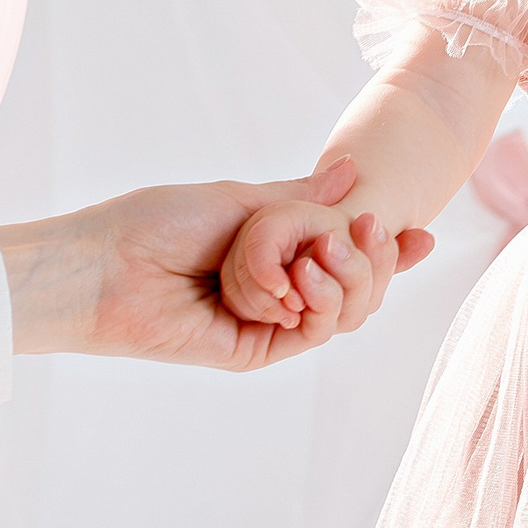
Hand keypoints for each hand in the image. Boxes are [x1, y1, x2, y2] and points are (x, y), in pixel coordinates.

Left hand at [0, 158, 433, 367]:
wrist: (104, 266)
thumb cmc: (154, 223)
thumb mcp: (241, 200)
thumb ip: (302, 199)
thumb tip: (352, 175)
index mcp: (273, 252)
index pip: (346, 256)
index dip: (388, 250)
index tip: (423, 232)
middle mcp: (276, 290)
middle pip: (357, 287)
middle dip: (375, 258)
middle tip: (371, 227)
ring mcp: (268, 323)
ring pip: (344, 313)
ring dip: (348, 277)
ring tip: (324, 247)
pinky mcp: (254, 351)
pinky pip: (313, 332)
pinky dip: (318, 303)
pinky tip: (301, 279)